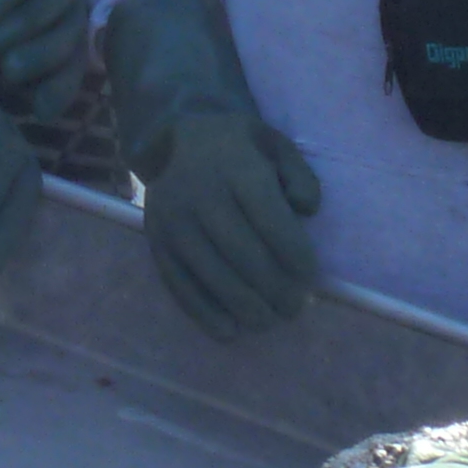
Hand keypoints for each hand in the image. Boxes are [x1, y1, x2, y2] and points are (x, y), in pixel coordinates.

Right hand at [98, 0, 321, 335]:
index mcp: (237, 168)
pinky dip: (206, 313)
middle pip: (244, 255)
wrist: (180, 137)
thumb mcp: (278, 147)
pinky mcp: (156, 241)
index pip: (270, 219)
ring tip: (270, 319)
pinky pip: (179, 285)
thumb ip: (301, 177)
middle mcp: (201, 194)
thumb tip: (305, 211)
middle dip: (276, 290)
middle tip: (296, 308)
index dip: (295, 255)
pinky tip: (230, 330)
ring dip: (247, 307)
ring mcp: (173, 220)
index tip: (311, 277)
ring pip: (214, 275)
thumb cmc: (240, 148)